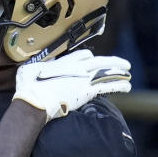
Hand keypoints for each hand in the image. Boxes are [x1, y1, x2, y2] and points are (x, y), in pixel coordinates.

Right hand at [13, 49, 130, 123]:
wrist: (35, 101)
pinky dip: (119, 85)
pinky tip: (127, 86)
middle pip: (101, 61)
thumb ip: (37, 67)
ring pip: (107, 72)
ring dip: (119, 73)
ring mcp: (84, 79)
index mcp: (64, 62)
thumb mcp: (29, 71)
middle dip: (113, 61)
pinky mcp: (87, 91)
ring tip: (128, 73)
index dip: (90, 58)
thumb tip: (37, 68)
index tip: (94, 60)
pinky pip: (108, 86)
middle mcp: (77, 68)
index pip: (83, 55)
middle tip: (124, 64)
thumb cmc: (29, 87)